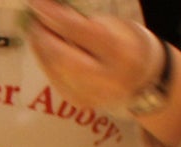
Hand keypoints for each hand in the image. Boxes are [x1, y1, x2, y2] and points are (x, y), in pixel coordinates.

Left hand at [26, 0, 166, 112]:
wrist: (145, 80)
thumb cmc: (129, 45)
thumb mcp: (116, 26)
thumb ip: (85, 23)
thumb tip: (51, 14)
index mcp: (122, 54)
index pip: (81, 32)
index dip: (55, 17)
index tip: (37, 3)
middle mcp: (108, 79)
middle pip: (61, 56)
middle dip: (42, 36)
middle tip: (34, 20)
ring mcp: (92, 95)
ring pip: (53, 69)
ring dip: (40, 47)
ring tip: (39, 30)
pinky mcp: (79, 102)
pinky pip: (54, 78)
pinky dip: (47, 61)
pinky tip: (46, 48)